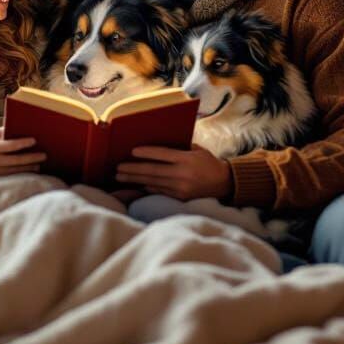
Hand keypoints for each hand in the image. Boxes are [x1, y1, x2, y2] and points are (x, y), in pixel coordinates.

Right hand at [0, 126, 46, 179]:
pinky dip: (19, 173)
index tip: (34, 141)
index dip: (23, 143)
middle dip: (31, 158)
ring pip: (14, 170)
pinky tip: (28, 170)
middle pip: (15, 160)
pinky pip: (8, 176)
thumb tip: (14, 130)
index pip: (9, 145)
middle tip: (44, 155)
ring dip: (28, 167)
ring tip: (39, 164)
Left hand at [116, 142, 230, 200]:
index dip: (146, 153)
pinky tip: (136, 183)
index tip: (132, 151)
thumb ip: (180, 148)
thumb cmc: (208, 162)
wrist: (225, 183)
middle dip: (133, 170)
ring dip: (135, 179)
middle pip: (153, 171)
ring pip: (153, 182)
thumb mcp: (197, 150)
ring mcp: (181, 188)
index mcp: (187, 159)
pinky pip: (159, 191)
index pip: (163, 155)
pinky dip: (147, 186)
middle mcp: (183, 174)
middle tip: (118, 168)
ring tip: (121, 177)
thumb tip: (158, 146)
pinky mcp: (180, 198)